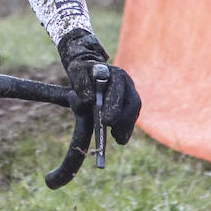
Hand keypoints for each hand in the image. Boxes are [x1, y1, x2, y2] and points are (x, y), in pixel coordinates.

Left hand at [58, 29, 141, 144]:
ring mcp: (130, 92)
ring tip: (119, 139)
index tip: (105, 120)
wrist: (88, 70)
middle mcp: (126, 82)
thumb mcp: (76, 71)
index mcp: (114, 72)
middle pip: (132, 102)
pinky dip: (126, 128)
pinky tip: (119, 138)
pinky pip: (132, 117)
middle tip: (113, 133)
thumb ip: (81, 82)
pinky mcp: (130, 103)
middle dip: (123, 119)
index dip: (113, 105)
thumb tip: (89, 100)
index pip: (118, 89)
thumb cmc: (81, 71)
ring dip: (127, 126)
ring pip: (134, 111)